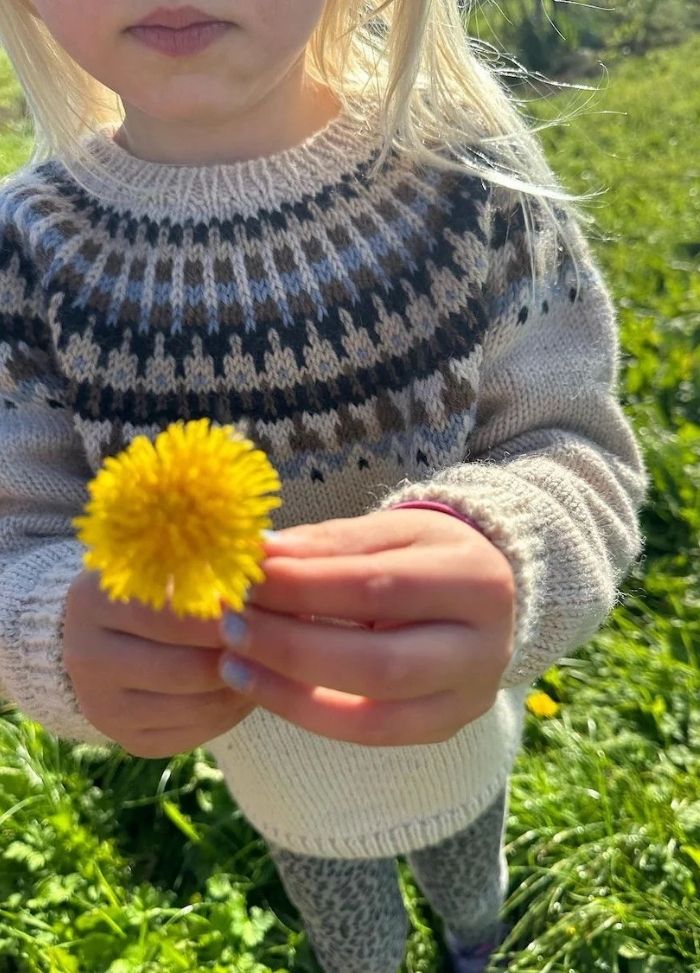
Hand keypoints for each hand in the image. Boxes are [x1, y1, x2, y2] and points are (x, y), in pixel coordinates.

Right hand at [63, 570, 254, 757]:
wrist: (118, 631)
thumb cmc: (161, 583)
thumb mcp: (176, 561)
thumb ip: (212, 562)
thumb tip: (264, 564)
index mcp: (92, 601)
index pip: (171, 615)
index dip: (224, 613)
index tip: (260, 604)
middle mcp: (85, 658)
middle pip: (186, 669)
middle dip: (238, 655)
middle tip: (274, 639)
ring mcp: (103, 707)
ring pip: (196, 706)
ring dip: (242, 685)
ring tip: (267, 660)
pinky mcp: (129, 740)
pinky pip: (196, 734)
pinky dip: (232, 712)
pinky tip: (245, 684)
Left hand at [218, 509, 514, 746]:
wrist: (480, 592)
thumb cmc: (425, 553)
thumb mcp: (390, 532)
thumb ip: (330, 543)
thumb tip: (259, 553)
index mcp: (477, 581)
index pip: (377, 588)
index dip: (303, 586)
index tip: (244, 576)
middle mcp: (486, 648)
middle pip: (380, 661)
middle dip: (292, 644)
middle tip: (230, 622)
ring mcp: (470, 697)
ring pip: (373, 710)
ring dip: (289, 687)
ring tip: (231, 658)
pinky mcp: (443, 727)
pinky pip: (368, 734)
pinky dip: (306, 713)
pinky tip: (259, 685)